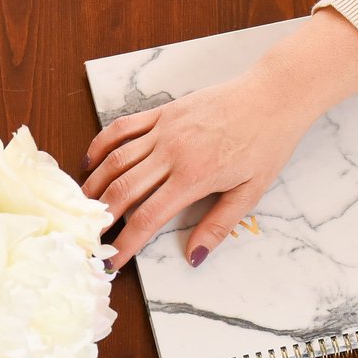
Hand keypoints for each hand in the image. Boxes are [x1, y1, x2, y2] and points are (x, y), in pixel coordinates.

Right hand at [80, 8, 357, 271]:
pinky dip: (101, 146)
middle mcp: (172, 153)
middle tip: (89, 237)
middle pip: (123, 190)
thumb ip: (218, 225)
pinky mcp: (163, 112)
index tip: (112, 261)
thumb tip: (194, 257)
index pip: (148, 217)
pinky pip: (123, 129)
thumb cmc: (267, 144)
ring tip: (83, 206)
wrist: (274, 96)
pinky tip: (90, 162)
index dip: (126, 242)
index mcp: (194, 177)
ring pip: (116, 160)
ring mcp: (164, 130)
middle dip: (101, 217)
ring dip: (94, 185)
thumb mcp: (250, 192)